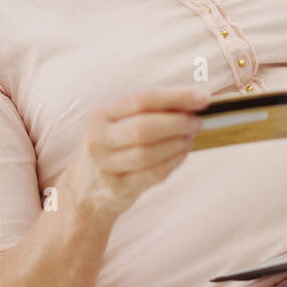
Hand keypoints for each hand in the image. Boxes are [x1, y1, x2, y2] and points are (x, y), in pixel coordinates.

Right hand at [67, 84, 210, 220]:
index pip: (142, 99)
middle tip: (197, 121)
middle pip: (144, 127)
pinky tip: (182, 153)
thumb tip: (194, 99)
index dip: (175, 97)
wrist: (84, 190)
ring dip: (177, 143)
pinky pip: (153, 173)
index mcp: (101, 114)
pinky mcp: (116, 188)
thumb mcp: (119, 123)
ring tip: (189, 137)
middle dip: (178, 123)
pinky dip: (173, 161)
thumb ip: (151, 110)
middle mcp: (99, 139)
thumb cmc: (113, 147)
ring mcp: (105, 166)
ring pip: (149, 153)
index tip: (202, 97)